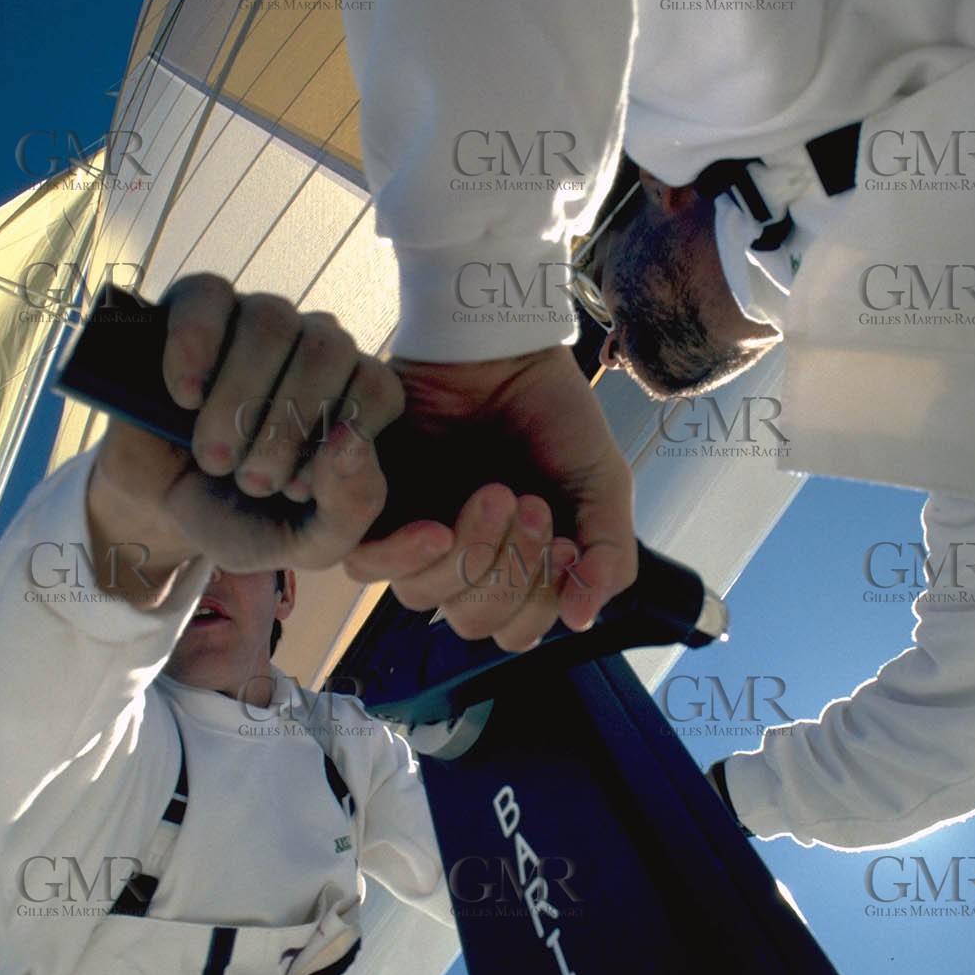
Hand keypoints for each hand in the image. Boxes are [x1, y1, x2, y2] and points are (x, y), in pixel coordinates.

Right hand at [87, 273, 414, 581]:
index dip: (339, 441)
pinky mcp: (197, 306)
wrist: (157, 505)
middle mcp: (312, 345)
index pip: (376, 386)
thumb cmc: (242, 515)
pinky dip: (195, 347)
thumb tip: (353, 440)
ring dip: (239, 398)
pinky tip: (184, 396)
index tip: (298, 490)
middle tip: (252, 481)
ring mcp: (256, 318)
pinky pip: (208, 297)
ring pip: (271, 321)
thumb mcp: (302, 542)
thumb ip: (351, 509)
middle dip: (285, 427)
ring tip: (213, 455)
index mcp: (352, 393)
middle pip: (326, 349)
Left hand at [341, 345, 636, 648]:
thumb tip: (584, 619)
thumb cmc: (553, 411)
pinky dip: (401, 552)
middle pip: (470, 622)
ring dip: (468, 554)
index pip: (517, 629)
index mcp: (517, 565)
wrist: (503, 345)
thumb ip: (608, 554)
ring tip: (494, 492)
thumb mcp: (602, 484)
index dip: (539, 601)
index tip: (564, 546)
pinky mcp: (374, 508)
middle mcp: (463, 561)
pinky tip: (436, 523)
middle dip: (508, 571)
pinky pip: (366, 562)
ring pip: (421, 597)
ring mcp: (415, 537)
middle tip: (529, 503)